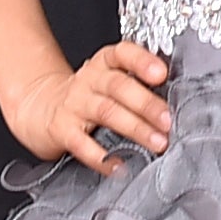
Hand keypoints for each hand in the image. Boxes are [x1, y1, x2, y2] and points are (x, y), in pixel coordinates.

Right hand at [8, 41, 172, 174]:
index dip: (142, 62)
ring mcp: (74, 104)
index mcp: (104, 64)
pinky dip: (102, 157)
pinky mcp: (62, 129)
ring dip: (135, 128)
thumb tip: (181, 103)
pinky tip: (119, 166)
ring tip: (157, 142)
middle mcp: (89, 80)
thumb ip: (138, 86)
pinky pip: (82, 144)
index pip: (122, 54)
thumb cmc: (87, 96)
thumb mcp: (108, 80)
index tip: (161, 74)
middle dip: (147, 104)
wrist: (39, 106)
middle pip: (119, 86)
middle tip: (169, 121)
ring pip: (107, 112)